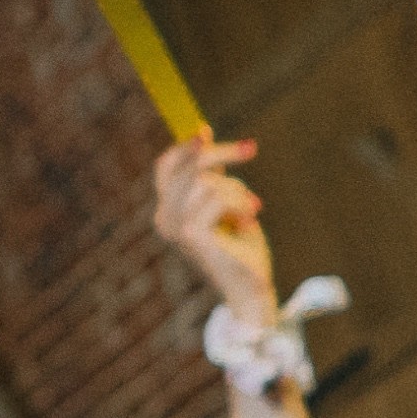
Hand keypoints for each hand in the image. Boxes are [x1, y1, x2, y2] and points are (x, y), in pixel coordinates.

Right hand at [153, 139, 278, 326]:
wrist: (251, 287)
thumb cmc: (240, 247)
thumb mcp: (224, 202)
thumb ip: (211, 176)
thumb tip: (204, 134)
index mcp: (167, 212)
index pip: (166, 167)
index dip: (185, 147)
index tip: (206, 130)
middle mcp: (164, 219)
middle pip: (187, 166)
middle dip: (221, 152)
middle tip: (251, 148)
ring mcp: (176, 226)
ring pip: (206, 180)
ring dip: (236, 189)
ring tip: (249, 208)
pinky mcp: (192, 233)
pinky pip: (218, 196)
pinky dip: (239, 201)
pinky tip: (250, 217)